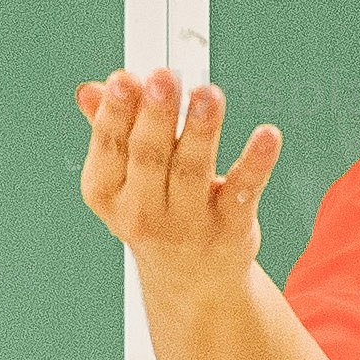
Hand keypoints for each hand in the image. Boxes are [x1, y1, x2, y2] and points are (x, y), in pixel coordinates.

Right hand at [71, 69, 280, 303]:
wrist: (192, 281)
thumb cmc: (155, 211)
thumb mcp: (122, 179)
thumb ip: (110, 130)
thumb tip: (92, 89)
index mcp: (107, 193)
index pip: (110, 146)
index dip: (116, 111)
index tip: (125, 78)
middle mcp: (142, 212)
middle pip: (148, 155)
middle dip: (156, 114)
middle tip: (164, 77)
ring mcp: (187, 223)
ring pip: (192, 169)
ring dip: (200, 130)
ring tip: (208, 94)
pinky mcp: (229, 228)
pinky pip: (243, 191)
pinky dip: (256, 163)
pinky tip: (267, 135)